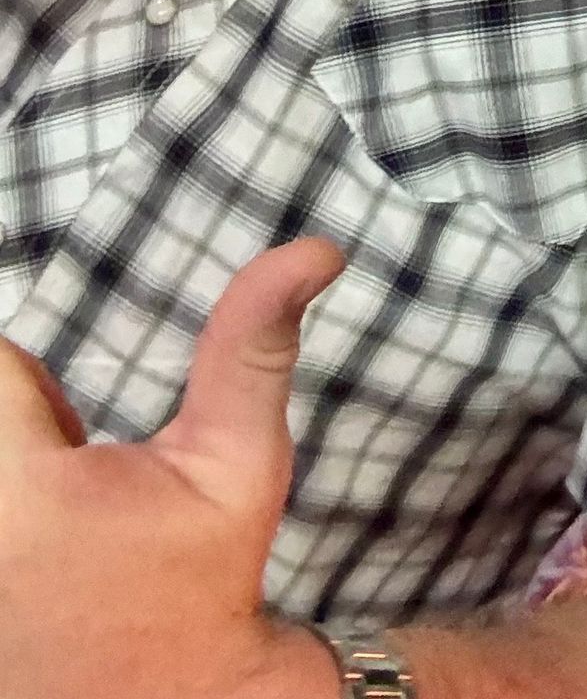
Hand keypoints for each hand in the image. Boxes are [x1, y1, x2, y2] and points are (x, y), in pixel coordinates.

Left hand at [0, 240, 342, 698]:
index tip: (74, 414)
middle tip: (74, 463)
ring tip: (62, 507)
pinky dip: (8, 505)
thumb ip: (252, 346)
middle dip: (16, 423)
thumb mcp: (243, 459)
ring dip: (10, 462)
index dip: (32, 380)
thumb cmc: (210, 580)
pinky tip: (45, 544)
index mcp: (23, 493)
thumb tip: (313, 251)